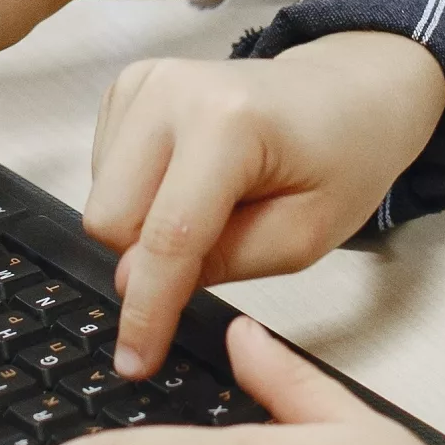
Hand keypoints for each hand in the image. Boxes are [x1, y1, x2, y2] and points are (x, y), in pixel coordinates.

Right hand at [83, 37, 444, 376]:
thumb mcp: (304, 236)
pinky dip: (140, 195)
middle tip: (213, 249)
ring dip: (144, 226)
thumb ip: (222, 262)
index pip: (168, 235)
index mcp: (228, 122)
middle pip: (112, 219)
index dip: (147, 310)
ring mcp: (145, 82)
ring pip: (101, 199)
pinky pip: (103, 173)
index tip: (134, 362)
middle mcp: (172, 90)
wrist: (343, 92)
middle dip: (149, 259)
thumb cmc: (339, 159)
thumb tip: (135, 282)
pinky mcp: (129, 86)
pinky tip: (187, 181)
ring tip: (211, 205)